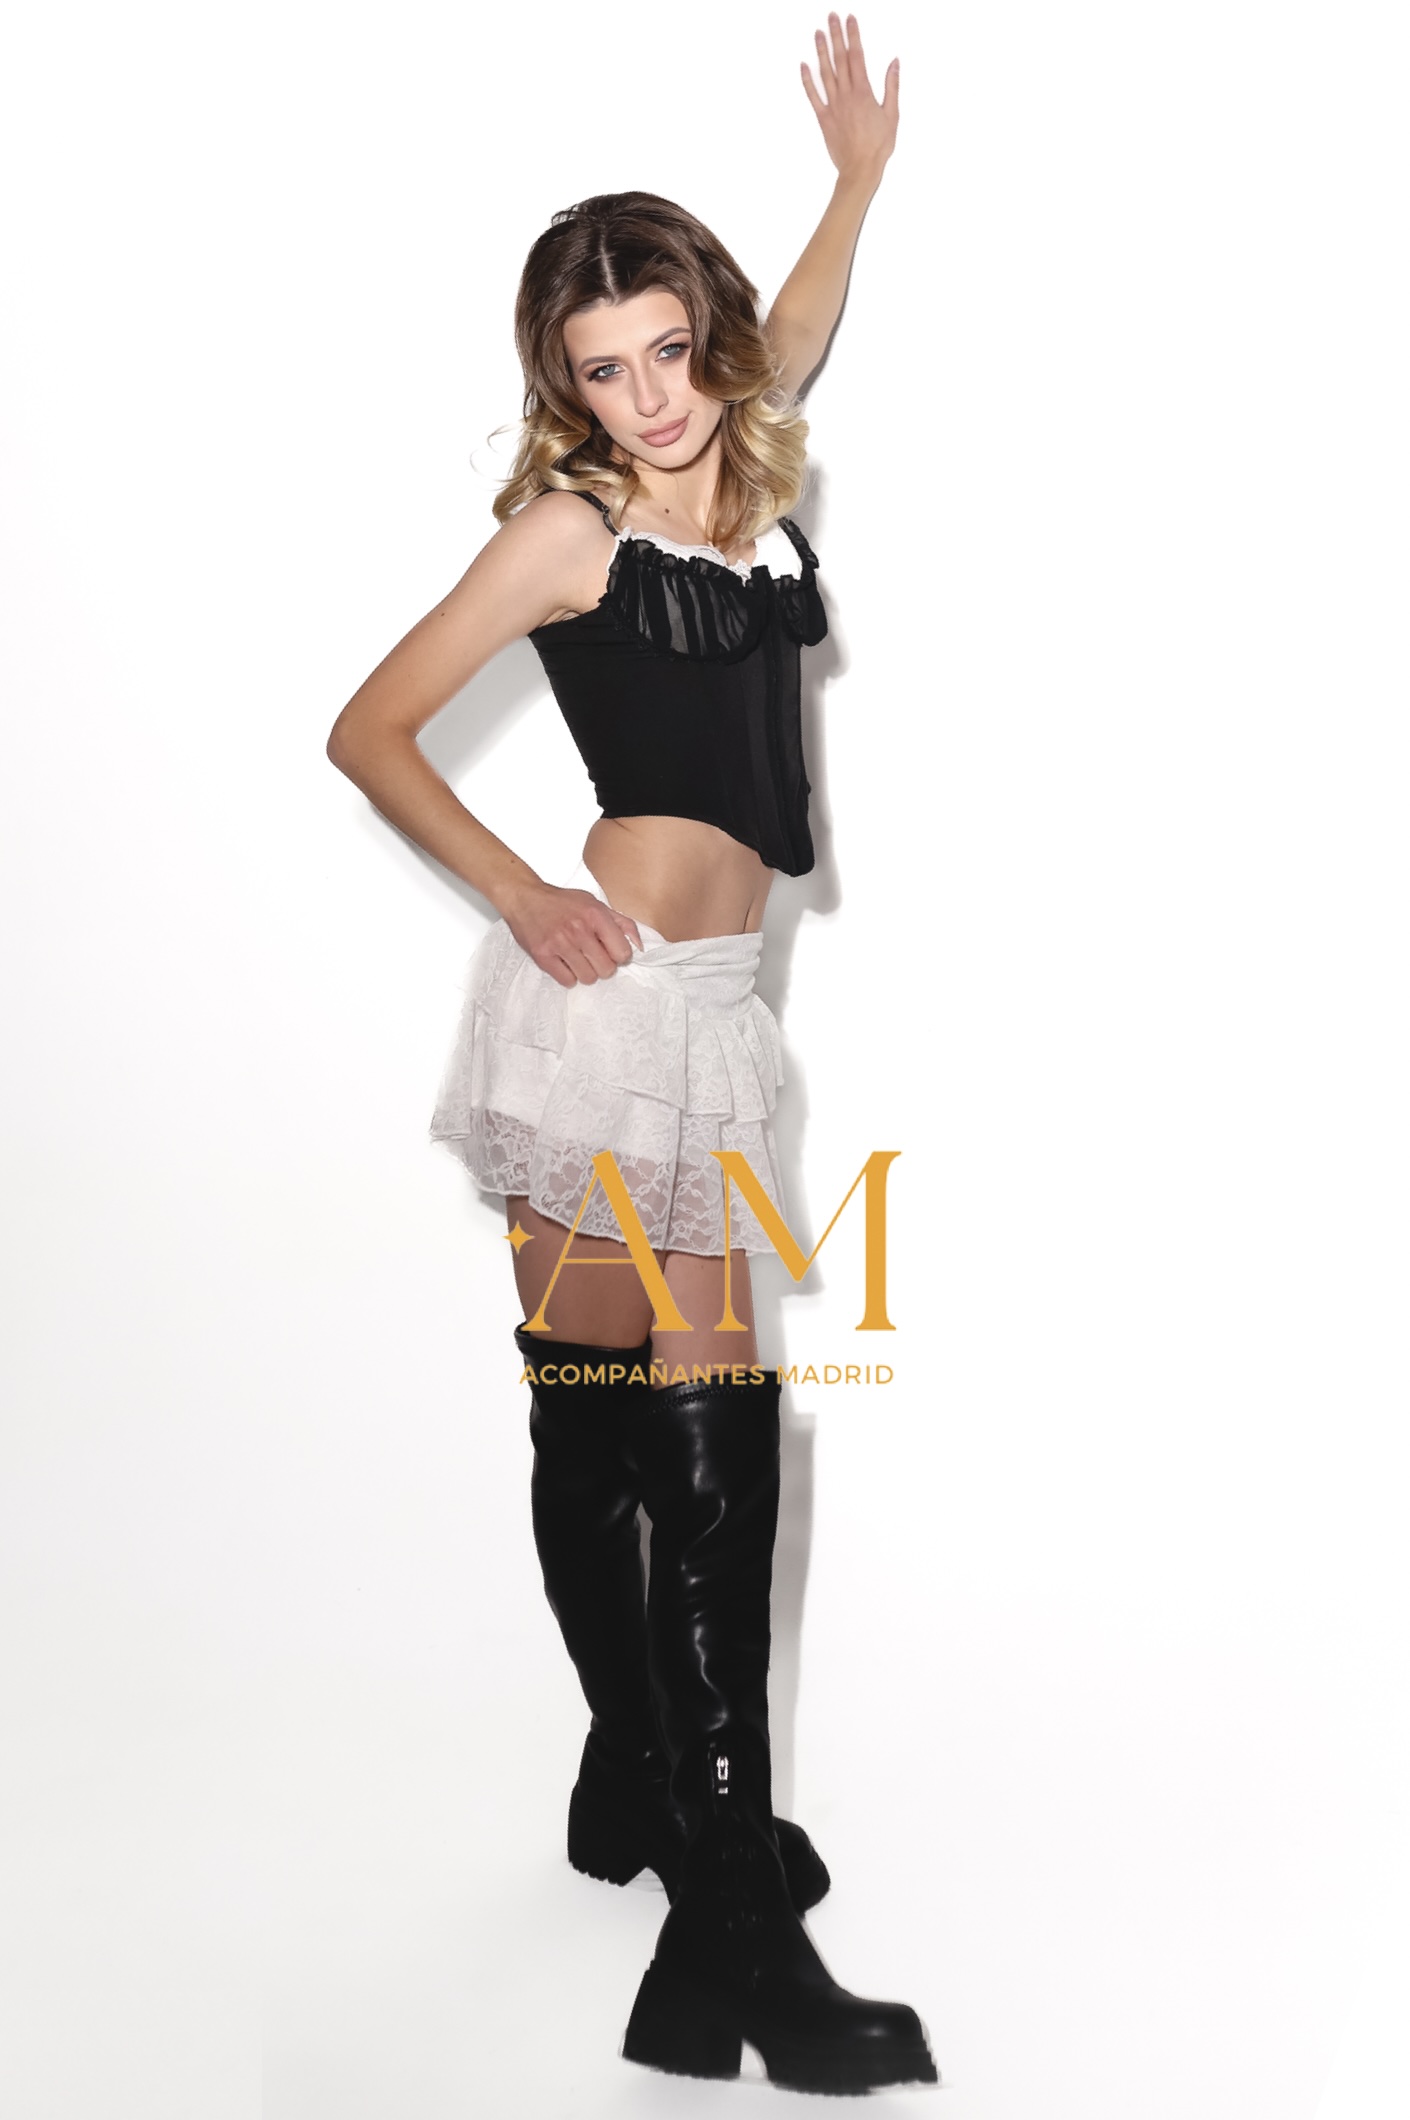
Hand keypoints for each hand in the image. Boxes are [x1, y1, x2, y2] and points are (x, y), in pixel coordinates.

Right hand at [503, 883, 642, 988]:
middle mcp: (578, 930)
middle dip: (603, 966)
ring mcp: (559, 943)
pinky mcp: (543, 955)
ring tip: (577, 959)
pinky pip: (566, 981)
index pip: (623, 953)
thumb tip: (640, 946)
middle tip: (593, 957)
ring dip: (585, 972)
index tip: (610, 951)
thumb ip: (621, 923)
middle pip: (606, 970)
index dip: (619, 955)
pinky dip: (568, 976)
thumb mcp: (595, 904)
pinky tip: (564, 962)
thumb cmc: (563, 903)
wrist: (525, 898)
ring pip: (588, 978)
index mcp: (595, 916)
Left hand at [800, 13, 898, 186]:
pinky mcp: (824, 118)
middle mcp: (846, 95)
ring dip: (821, 51)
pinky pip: (813, 96)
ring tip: (818, 33)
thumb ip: (892, 86)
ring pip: (825, 72)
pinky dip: (807, 80)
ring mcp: (833, 106)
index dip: (853, 35)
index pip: (857, 56)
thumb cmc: (878, 146)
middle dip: (835, 35)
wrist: (860, 170)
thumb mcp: (892, 115)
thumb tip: (894, 63)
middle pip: (840, 59)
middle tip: (831, 17)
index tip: (850, 19)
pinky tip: (803, 66)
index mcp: (864, 92)